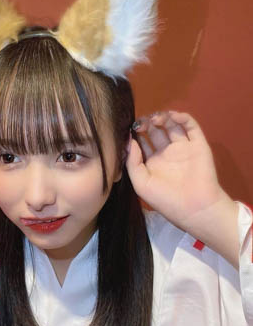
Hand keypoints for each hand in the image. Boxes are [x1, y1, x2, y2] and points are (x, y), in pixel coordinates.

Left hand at [126, 111, 227, 232]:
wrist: (194, 208)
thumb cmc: (165, 199)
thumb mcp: (141, 184)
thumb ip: (132, 162)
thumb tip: (129, 141)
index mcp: (152, 162)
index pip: (142, 142)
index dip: (135, 134)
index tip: (128, 128)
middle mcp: (167, 153)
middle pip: (155, 130)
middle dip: (147, 123)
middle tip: (141, 123)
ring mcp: (183, 148)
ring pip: (172, 125)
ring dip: (163, 117)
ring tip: (155, 119)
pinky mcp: (198, 145)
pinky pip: (191, 126)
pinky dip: (182, 117)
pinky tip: (172, 117)